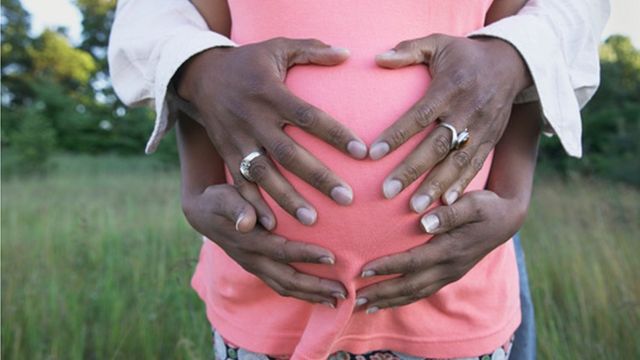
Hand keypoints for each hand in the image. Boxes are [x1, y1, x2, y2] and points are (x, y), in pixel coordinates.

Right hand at [176, 38, 367, 226]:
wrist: (200, 75)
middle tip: (346, 198)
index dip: (336, 134)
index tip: (363, 152)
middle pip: (289, 153)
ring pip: (264, 174)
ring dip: (287, 199)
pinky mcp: (226, 153)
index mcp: (271, 93)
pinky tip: (272, 225)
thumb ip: (312, 49)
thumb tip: (346, 53)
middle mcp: (254, 119)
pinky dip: (253, 204)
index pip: (308, 117)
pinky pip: (239, 182)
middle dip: (318, 177)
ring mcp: (238, 139)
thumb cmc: (249, 62)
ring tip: (312, 220)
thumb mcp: (277, 47)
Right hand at [182, 183, 347, 306]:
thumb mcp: (224, 197)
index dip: (306, 255)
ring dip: (313, 296)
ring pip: (285, 287)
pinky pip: (282, 286)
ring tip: (339, 300)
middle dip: (316, 287)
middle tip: (344, 291)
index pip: (281, 251)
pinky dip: (303, 293)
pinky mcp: (259, 269)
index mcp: (248, 242)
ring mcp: (255, 267)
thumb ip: (236, 207)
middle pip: (287, 279)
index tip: (332, 258)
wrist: (203, 214)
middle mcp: (253, 260)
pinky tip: (322, 296)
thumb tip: (246, 221)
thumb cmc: (219, 200)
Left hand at [354, 190, 526, 312]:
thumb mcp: (474, 202)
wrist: (508, 219)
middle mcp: (449, 267)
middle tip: (354, 297)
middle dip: (381, 293)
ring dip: (389, 301)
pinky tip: (386, 302)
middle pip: (410, 285)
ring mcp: (450, 274)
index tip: (362, 270)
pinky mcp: (450, 275)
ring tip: (363, 306)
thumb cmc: (487, 206)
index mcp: (451, 249)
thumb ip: (450, 212)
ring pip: (416, 293)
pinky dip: (402, 299)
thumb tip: (424, 221)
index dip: (387, 267)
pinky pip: (423, 292)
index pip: (413, 262)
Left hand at [370, 34, 530, 210]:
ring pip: (457, 162)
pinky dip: (462, 186)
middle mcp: (466, 111)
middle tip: (387, 192)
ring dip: (435, 186)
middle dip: (412, 170)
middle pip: (437, 145)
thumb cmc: (464, 54)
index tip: (373, 154)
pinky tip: (446, 206)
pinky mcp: (491, 139)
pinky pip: (476, 166)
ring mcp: (481, 128)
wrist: (512, 61)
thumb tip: (378, 58)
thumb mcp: (438, 42)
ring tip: (415, 209)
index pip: (420, 115)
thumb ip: (408, 50)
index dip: (397, 134)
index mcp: (449, 88)